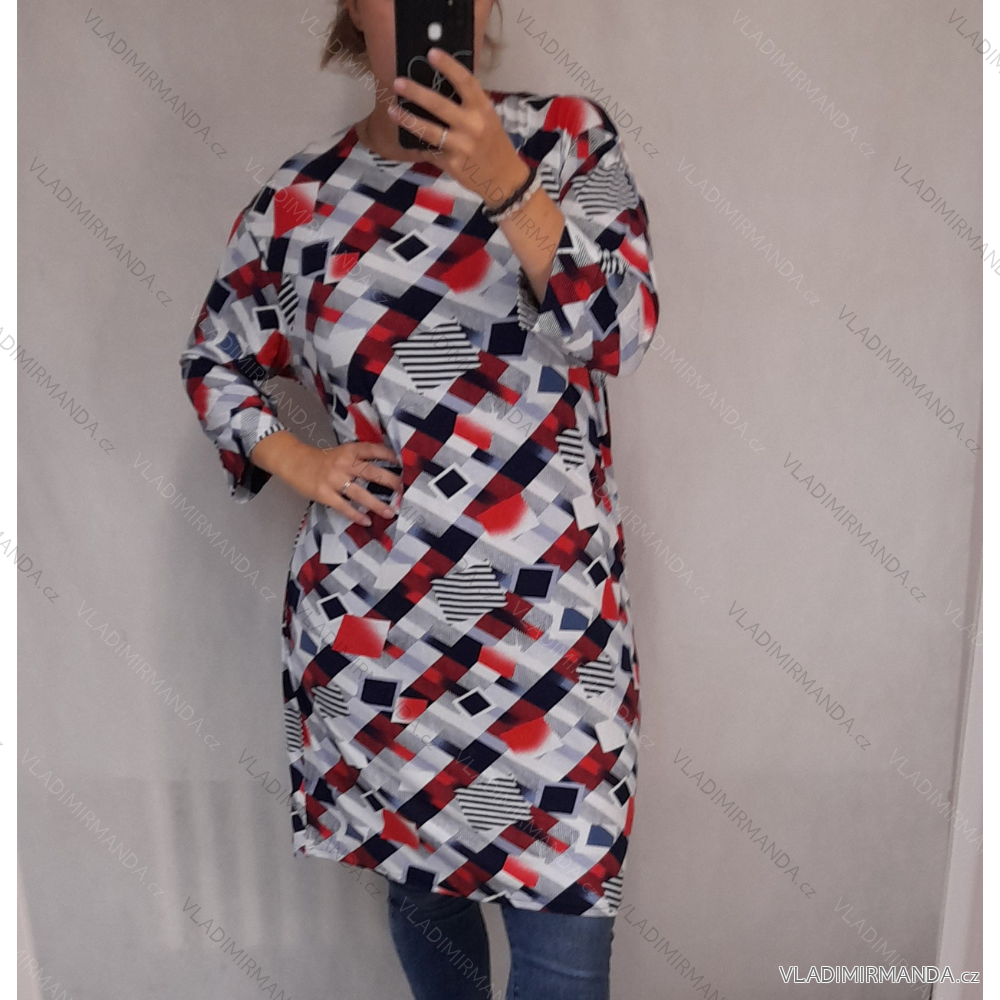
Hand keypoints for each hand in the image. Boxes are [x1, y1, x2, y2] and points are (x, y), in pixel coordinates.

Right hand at [251, 432, 401, 526]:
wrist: (294, 462)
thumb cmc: (321, 460)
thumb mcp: (341, 452)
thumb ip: (359, 458)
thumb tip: (384, 470)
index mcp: (349, 450)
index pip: (374, 450)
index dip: (390, 456)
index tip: (403, 464)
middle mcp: (344, 463)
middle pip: (372, 472)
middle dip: (390, 482)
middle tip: (403, 490)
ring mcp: (334, 479)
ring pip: (360, 493)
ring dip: (377, 504)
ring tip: (390, 512)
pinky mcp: (324, 494)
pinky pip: (344, 506)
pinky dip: (356, 515)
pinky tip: (366, 521)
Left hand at [389, 48, 529, 207]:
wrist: (503, 178)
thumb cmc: (493, 143)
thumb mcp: (488, 118)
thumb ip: (468, 104)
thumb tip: (438, 86)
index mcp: (483, 109)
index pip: (465, 82)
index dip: (448, 66)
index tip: (431, 53)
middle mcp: (472, 126)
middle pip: (440, 105)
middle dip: (417, 93)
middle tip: (398, 82)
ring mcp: (461, 146)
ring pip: (429, 131)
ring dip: (408, 120)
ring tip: (392, 110)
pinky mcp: (452, 163)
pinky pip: (430, 150)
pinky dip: (418, 144)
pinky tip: (406, 139)